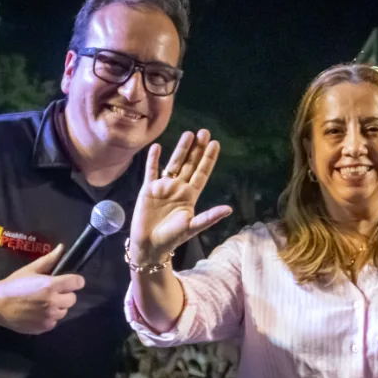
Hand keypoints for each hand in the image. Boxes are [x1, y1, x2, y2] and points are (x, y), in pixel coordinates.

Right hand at [0, 245, 85, 334]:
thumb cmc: (13, 284)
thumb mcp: (30, 269)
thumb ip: (49, 260)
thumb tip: (62, 248)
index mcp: (51, 285)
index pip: (78, 282)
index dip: (75, 281)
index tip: (69, 281)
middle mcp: (53, 302)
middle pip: (73, 298)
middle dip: (65, 294)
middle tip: (52, 292)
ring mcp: (49, 316)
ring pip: (64, 311)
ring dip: (58, 306)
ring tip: (44, 303)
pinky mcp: (45, 327)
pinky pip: (55, 321)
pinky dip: (50, 317)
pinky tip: (38, 312)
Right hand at [129, 129, 231, 263]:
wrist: (149, 245)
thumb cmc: (172, 238)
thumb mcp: (193, 227)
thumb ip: (209, 217)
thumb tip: (229, 210)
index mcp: (190, 196)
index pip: (202, 173)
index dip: (208, 159)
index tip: (215, 143)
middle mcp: (178, 188)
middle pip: (190, 164)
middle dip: (197, 149)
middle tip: (204, 132)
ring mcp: (163, 187)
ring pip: (173, 164)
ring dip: (180, 150)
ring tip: (188, 134)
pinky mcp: (148, 189)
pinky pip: (151, 171)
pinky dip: (153, 159)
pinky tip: (157, 147)